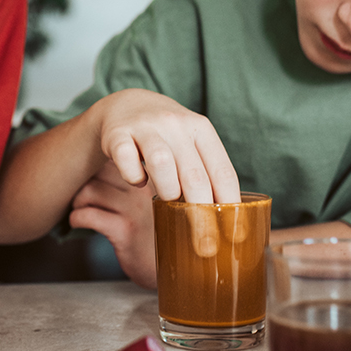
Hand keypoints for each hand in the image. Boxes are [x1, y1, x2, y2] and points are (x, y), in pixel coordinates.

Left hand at [69, 160, 158, 287]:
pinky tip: (78, 222)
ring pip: (90, 190)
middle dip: (85, 181)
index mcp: (154, 178)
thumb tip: (103, 168)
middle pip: (99, 170)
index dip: (99, 166)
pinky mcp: (125, 231)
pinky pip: (89, 215)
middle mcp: (146, 190)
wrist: (178, 270)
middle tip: (82, 195)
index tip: (93, 178)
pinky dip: (76, 218)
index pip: (118, 156)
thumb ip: (139, 185)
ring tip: (79, 208)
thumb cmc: (161, 235)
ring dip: (78, 200)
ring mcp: (135, 210)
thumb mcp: (157, 204)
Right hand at [92, 89, 237, 257]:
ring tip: (169, 200)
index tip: (232, 234)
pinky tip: (139, 181)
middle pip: (194, 176)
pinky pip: (127, 162)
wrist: (126, 105)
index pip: (222, 172)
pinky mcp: (118, 135)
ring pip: (162, 164)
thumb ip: (207, 172)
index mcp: (200, 129)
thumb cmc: (167, 134)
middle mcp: (175, 125)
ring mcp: (145, 127)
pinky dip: (134, 178)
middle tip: (203, 244)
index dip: (229, 205)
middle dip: (201, 215)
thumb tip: (226, 218)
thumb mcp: (191, 143)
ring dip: (168, 191)